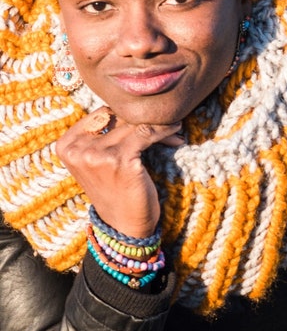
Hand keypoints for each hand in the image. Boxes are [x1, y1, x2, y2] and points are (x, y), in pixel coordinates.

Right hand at [56, 107, 182, 238]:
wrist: (124, 226)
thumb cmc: (117, 190)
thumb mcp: (100, 161)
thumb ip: (104, 135)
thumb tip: (134, 105)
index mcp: (66, 145)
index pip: (101, 114)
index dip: (127, 114)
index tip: (148, 120)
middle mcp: (77, 149)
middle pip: (118, 118)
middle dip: (145, 120)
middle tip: (168, 123)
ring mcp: (96, 154)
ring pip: (134, 124)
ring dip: (159, 125)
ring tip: (175, 128)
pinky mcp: (119, 160)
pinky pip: (146, 134)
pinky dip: (164, 132)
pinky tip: (175, 134)